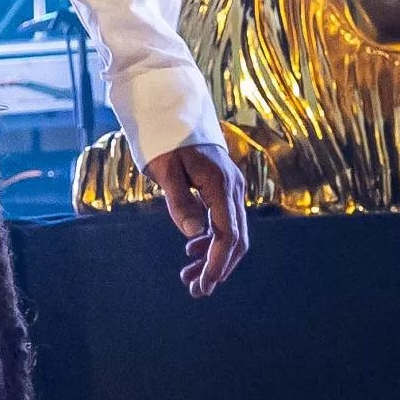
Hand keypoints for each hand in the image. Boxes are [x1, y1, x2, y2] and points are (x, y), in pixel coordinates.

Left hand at [146, 139, 248, 296]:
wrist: (172, 109)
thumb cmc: (164, 138)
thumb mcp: (165, 168)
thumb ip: (180, 202)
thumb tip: (195, 236)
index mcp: (220, 184)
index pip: (227, 234)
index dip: (217, 262)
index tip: (204, 284)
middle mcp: (233, 187)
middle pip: (236, 238)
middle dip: (218, 266)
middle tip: (196, 290)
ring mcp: (231, 187)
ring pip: (231, 232)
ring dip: (213, 256)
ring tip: (189, 277)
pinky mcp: (224, 187)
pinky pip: (224, 220)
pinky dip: (211, 239)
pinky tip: (193, 250)